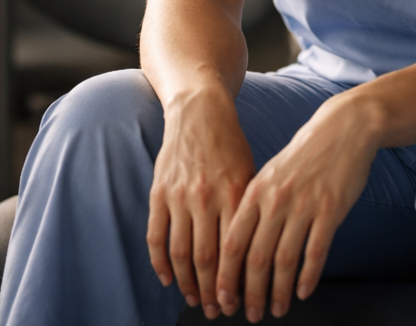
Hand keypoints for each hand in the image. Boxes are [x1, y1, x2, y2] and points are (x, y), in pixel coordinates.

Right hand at [146, 86, 255, 317]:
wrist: (198, 110)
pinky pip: (156, 236)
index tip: (240, 302)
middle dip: (213, 292)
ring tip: (196, 301)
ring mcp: (179, 195)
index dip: (236, 282)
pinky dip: (160, 263)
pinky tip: (168, 279)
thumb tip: (258, 254)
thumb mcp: (250, 171)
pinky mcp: (159, 192)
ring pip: (182, 253)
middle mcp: (207, 195)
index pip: (236, 249)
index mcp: (235, 191)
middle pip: (207, 258)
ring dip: (188, 284)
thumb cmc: (230, 144)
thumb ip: (251, 210)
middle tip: (219, 311)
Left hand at [215, 90, 380, 321]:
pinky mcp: (330, 210)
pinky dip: (308, 277)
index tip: (222, 298)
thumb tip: (238, 247)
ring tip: (277, 309)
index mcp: (255, 190)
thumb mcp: (271, 175)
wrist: (341, 129)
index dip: (226, 275)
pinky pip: (315, 252)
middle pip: (256, 257)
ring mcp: (303, 205)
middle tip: (250, 314)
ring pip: (285, 260)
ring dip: (279, 291)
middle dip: (250, 292)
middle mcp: (275, 199)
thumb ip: (255, 206)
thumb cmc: (303, 156)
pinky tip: (304, 292)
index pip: (232, 241)